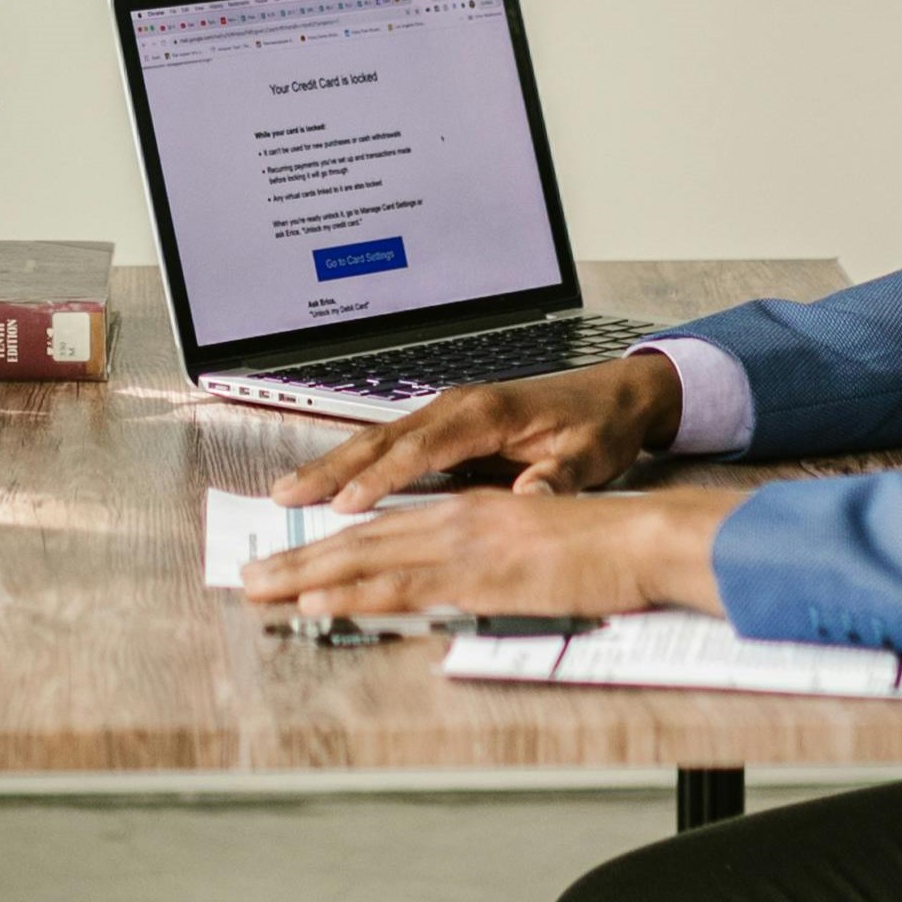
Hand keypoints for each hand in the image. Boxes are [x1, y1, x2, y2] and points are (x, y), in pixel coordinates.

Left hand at [239, 484, 740, 619]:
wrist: (643, 538)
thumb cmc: (600, 549)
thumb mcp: (531, 551)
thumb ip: (485, 566)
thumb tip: (447, 589)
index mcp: (466, 512)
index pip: (382, 530)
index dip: (330, 547)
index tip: (288, 563)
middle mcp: (454, 519)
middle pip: (360, 539)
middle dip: (299, 560)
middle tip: (248, 579)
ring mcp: (463, 545)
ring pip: (368, 558)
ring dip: (308, 576)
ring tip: (261, 590)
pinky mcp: (479, 575)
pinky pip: (404, 585)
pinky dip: (355, 593)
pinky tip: (320, 602)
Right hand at [270, 349, 685, 512]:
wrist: (615, 397)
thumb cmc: (599, 427)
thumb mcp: (591, 458)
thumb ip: (556, 479)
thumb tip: (528, 501)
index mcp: (487, 414)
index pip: (422, 448)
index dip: (382, 477)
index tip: (346, 505)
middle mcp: (458, 407)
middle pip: (382, 438)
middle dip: (331, 467)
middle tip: (286, 495)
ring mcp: (447, 413)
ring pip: (378, 439)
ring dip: (332, 465)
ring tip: (287, 490)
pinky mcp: (446, 425)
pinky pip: (392, 445)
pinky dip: (354, 463)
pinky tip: (327, 485)